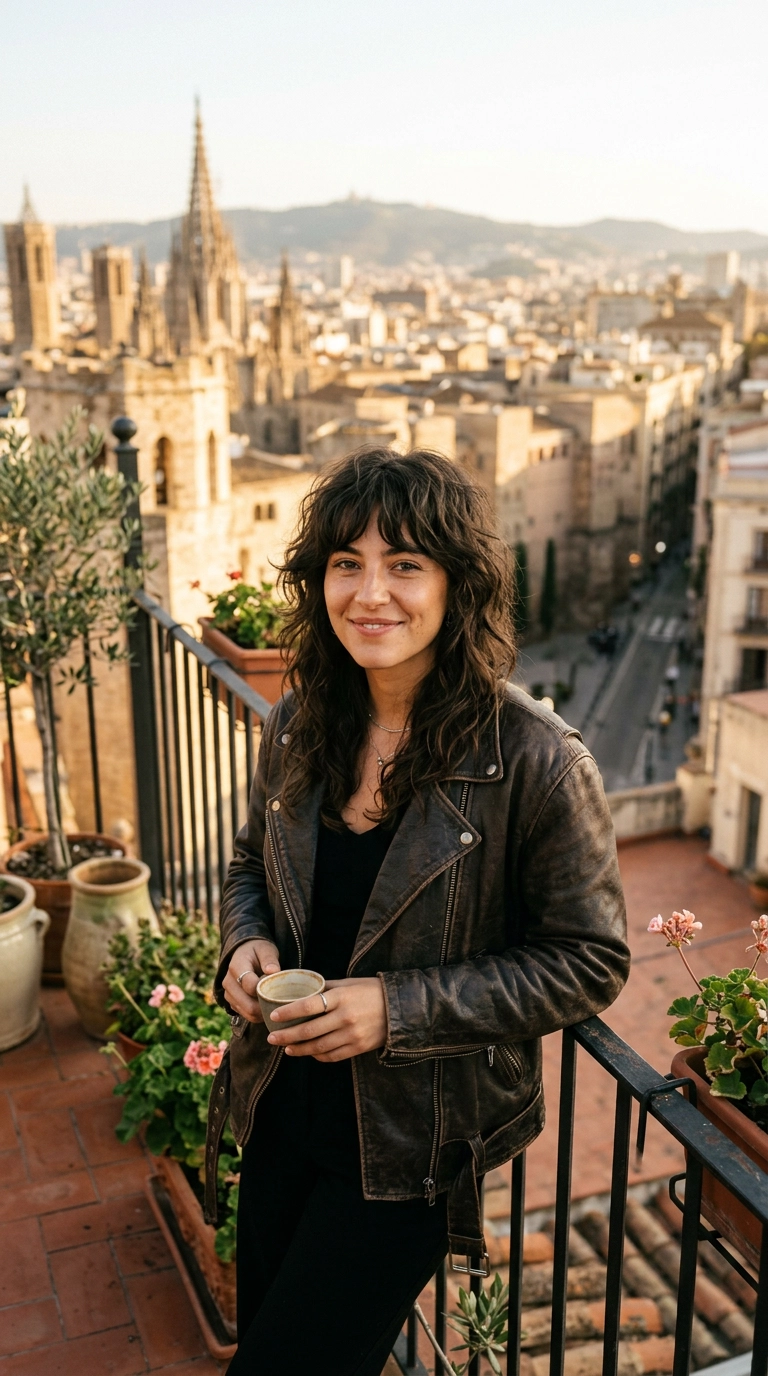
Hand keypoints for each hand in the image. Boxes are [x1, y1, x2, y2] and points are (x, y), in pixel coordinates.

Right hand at [223, 939, 280, 1022]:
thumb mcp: (265, 949)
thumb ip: (269, 959)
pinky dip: (259, 1015)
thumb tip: (272, 970)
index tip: (278, 987)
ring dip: (263, 1012)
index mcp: (236, 966)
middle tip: (281, 1001)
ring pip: (248, 1013)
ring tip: (276, 1003)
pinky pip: (247, 1016)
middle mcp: (228, 982)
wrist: (245, 954)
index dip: (265, 990)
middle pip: (248, 1005)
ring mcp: (228, 994)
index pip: (249, 985)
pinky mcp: (232, 1003)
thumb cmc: (258, 951)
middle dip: (266, 1006)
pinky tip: (268, 1006)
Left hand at [266, 977, 386, 1061]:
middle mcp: (345, 1017)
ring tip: (287, 1048)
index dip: (289, 1012)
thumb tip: (303, 990)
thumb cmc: (371, 991)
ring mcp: (352, 1035)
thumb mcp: (348, 983)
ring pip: (318, 1047)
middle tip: (272, 1038)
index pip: (308, 1005)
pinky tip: (309, 1053)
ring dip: (299, 1049)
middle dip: (287, 1036)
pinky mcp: (358, 1048)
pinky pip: (332, 1056)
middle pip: (309, 1030)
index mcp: (341, 997)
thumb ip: (326, 988)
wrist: (400, 1008)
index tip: (274, 1016)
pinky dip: (318, 1056)